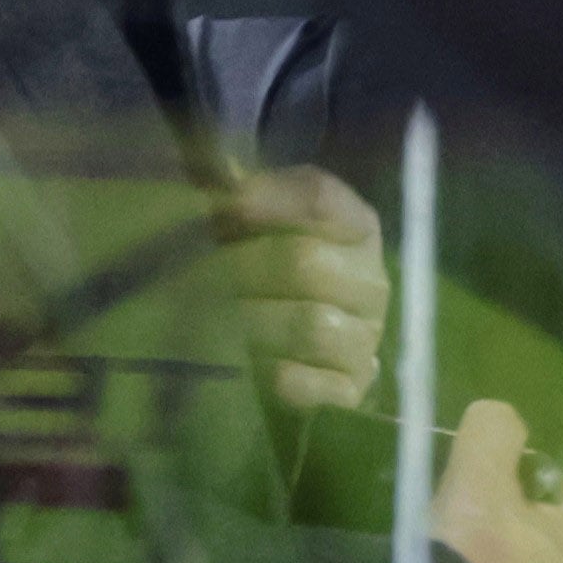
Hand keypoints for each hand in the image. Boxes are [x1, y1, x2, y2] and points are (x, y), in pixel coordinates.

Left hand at [216, 167, 390, 410]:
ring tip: (209, 323)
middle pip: (306, 263)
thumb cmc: (257, 274)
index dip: (264, 199)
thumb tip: (218, 171)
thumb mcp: (250, 225)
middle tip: (191, 276)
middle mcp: (371, 281)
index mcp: (355, 228)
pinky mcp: (353, 390)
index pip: (319, 198)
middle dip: (240, 268)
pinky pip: (322, 387)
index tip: (220, 209)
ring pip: (313, 325)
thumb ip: (237, 194)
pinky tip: (251, 366)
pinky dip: (282, 377)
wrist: (278, 351)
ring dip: (252, 323)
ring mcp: (366, 338)